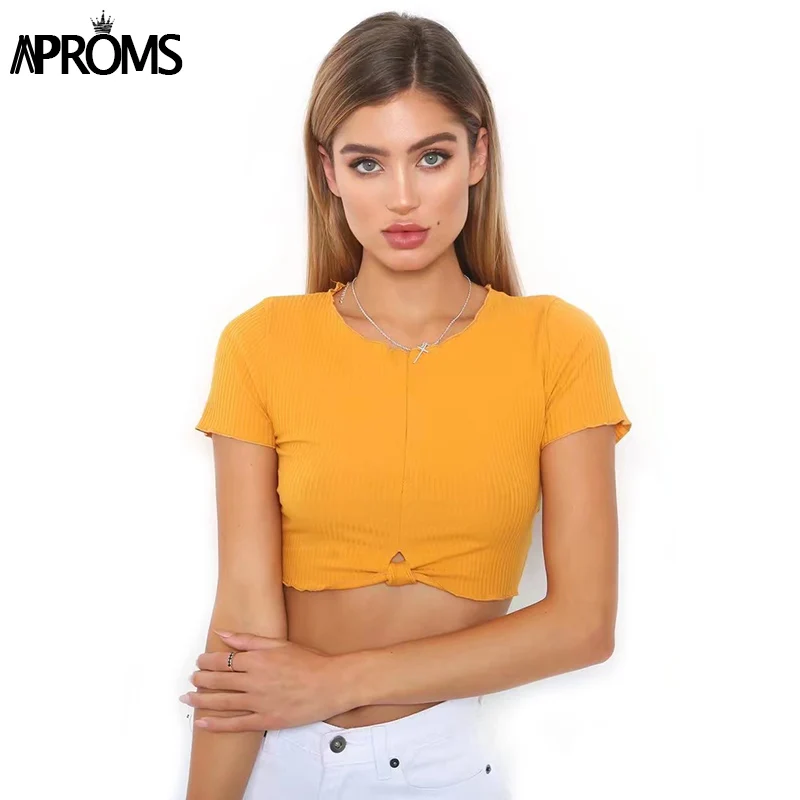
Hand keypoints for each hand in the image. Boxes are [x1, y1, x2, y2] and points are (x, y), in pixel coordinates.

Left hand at [180, 630, 353, 731]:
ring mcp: (259, 701)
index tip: (200, 661)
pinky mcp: (266, 719)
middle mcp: (254, 680)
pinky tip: (203, 722)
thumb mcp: (279, 643)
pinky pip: (236, 724)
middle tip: (192, 679)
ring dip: (202, 700)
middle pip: (219, 680)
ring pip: (222, 701)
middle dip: (201, 679)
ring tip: (188, 698)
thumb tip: (224, 633)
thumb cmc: (310, 662)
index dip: (208, 661)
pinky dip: (217, 724)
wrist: (331, 683)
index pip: (224, 660)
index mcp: (257, 660)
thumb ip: (249, 639)